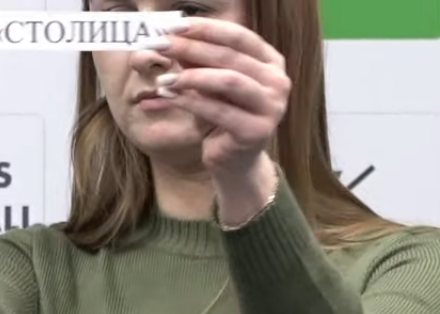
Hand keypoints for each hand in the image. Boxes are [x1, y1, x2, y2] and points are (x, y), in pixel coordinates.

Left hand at [152, 19, 289, 181]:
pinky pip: (218, 110)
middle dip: (192, 48)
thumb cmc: (221, 118)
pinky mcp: (256, 131)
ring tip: (164, 77)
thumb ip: (197, 61)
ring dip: (191, 76)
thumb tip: (172, 36)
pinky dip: (189, 101)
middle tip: (161, 45)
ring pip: (228, 80)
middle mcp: (278, 82)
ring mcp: (271, 108)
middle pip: (231, 56)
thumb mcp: (208, 84)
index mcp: (271, 62)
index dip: (206, 28)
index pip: (238, 36)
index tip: (175, 26)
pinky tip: (167, 97)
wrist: (232, 161)